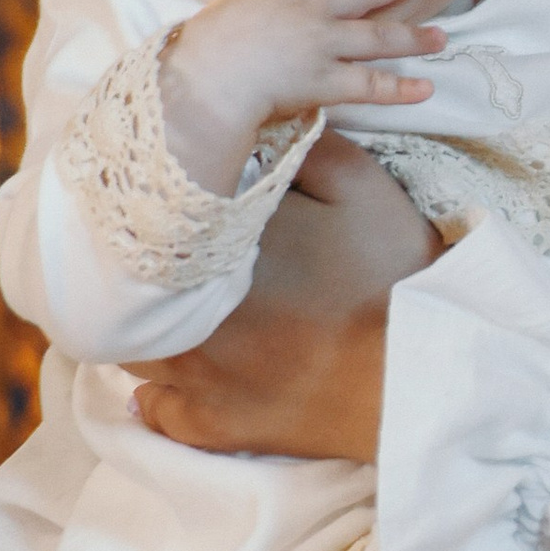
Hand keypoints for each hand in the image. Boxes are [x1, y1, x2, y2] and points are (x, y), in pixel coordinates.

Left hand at [129, 130, 439, 455]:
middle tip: (164, 263)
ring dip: (146, 333)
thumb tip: (262, 125)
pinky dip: (152, 401)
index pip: (164, 222)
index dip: (169, 215)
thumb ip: (306, 148)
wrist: (411, 370)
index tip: (181, 209)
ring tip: (160, 321)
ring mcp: (199, 377)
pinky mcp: (220, 425)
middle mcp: (189, 312)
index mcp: (217, 250)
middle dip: (149, 274)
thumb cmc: (387, 275)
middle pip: (138, 288)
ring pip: (139, 351)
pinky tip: (152, 391)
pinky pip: (162, 415)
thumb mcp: (360, 187)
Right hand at [160, 0, 442, 193]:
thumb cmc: (205, 46)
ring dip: (413, 38)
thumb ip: (252, 9)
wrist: (208, 75)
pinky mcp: (327, 80)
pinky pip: (371, 86)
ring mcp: (322, 44)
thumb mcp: (229, 11)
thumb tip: (254, 16)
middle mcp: (310, 9)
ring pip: (379, 38)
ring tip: (440, 37)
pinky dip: (400, 90)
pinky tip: (426, 88)